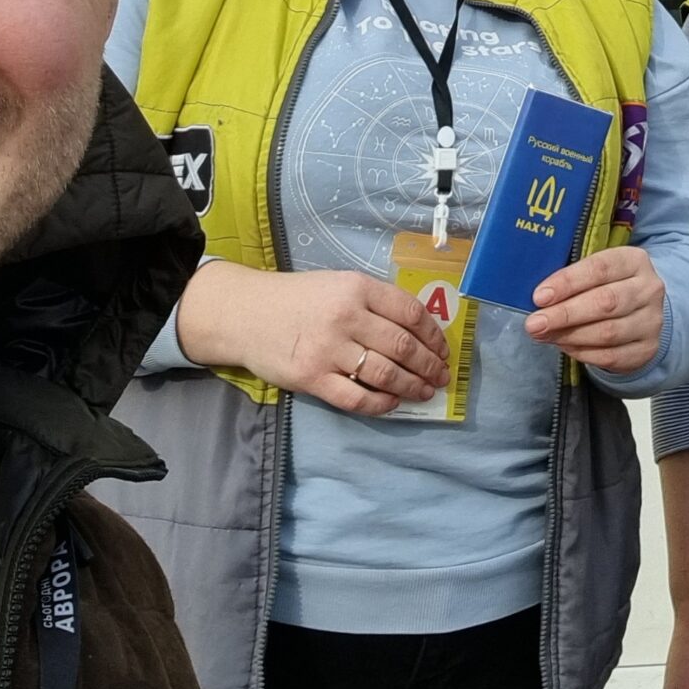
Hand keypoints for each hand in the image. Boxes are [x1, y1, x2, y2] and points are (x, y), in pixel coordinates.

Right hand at [177, 263, 448, 415]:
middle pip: (403, 346)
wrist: (245, 314)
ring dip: (412, 386)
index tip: (443, 349)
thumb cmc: (297, 299)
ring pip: (385, 374)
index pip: (410, 313)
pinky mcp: (313, 378)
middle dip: (429, 365)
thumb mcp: (338, 285)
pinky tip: (392, 402)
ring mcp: (329, 349)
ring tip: (425, 392)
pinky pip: (357, 398)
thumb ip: (373, 302)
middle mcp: (347, 317)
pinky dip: (381, 403)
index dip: (434, 335)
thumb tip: (417, 331)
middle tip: (441, 377)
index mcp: (358, 288)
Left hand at [525, 245, 665, 372]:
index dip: (567, 283)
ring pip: (608, 332)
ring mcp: (651, 321)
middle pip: (605, 302)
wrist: (641, 312)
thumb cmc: (608, 287)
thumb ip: (570, 281)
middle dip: (564, 314)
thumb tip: (539, 300)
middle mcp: (648, 289)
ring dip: (570, 336)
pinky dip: (583, 352)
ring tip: (545, 335)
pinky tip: (565, 346)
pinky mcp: (647, 349)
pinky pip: (611, 356)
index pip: (599, 268)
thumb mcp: (594, 273)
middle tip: (535, 323)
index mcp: (634, 261)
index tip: (539, 297)